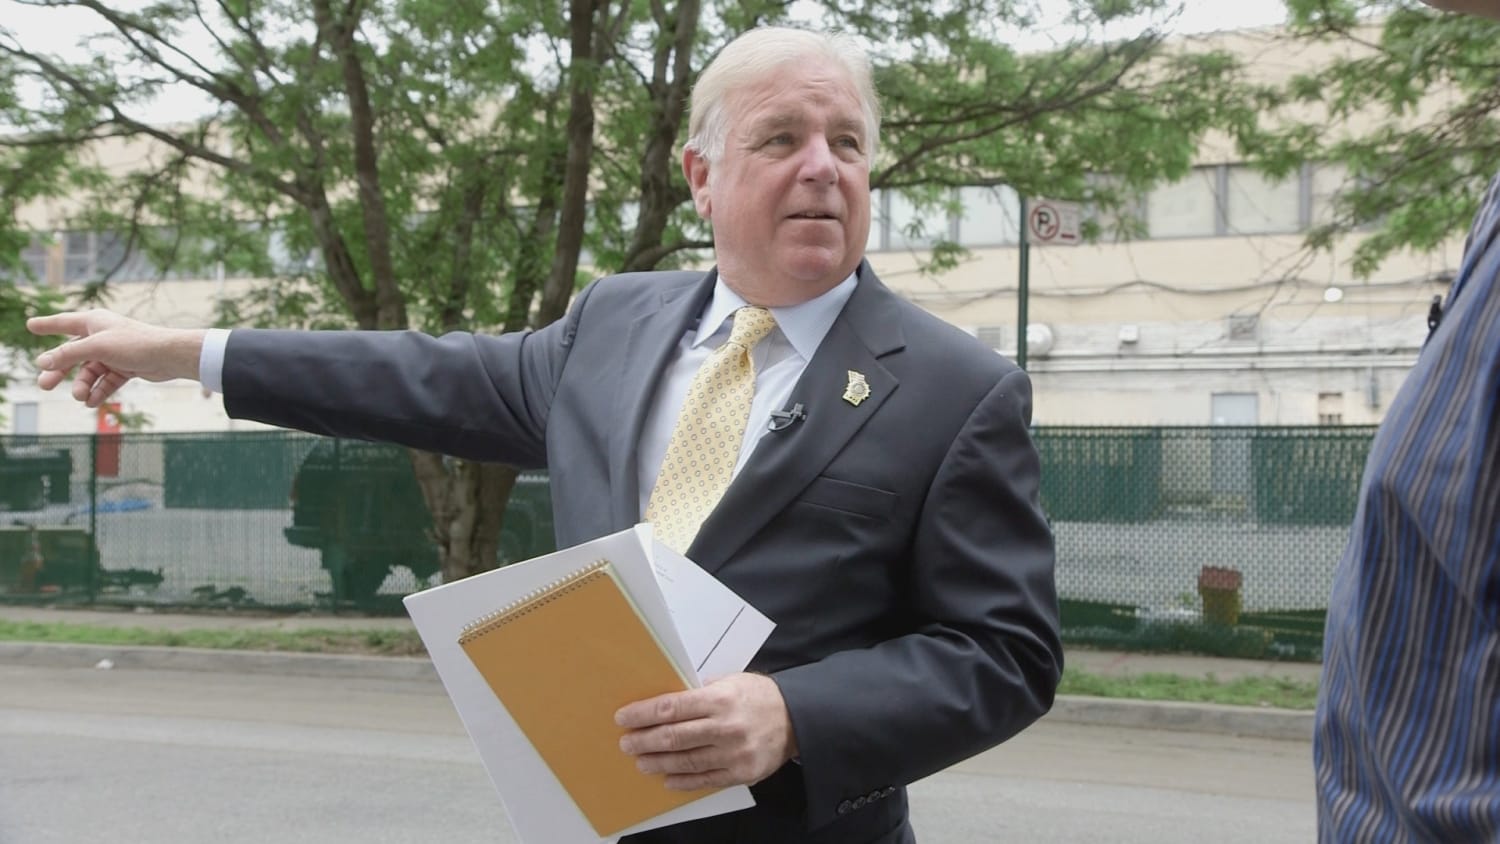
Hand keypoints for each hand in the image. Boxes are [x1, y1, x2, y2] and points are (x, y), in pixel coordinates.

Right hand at [27, 310, 207, 407]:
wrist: (170, 356)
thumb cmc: (135, 344)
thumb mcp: (97, 348)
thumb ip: (69, 354)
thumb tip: (43, 362)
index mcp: (94, 322)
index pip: (63, 323)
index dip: (47, 325)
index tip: (30, 325)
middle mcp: (102, 336)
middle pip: (73, 354)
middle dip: (59, 371)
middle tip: (44, 386)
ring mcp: (114, 353)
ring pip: (90, 372)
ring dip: (84, 385)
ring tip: (81, 397)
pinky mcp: (126, 367)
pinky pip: (107, 381)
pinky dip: (100, 391)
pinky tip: (93, 402)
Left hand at [616, 672, 797, 790]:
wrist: (797, 719)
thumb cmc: (759, 696)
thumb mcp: (731, 680)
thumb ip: (700, 690)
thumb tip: (666, 700)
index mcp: (720, 699)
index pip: (671, 707)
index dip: (643, 713)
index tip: (623, 717)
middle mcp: (725, 727)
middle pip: (674, 737)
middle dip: (644, 740)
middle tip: (626, 743)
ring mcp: (733, 754)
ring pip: (686, 762)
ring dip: (658, 763)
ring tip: (640, 761)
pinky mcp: (741, 773)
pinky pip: (705, 780)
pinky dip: (683, 781)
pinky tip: (667, 778)